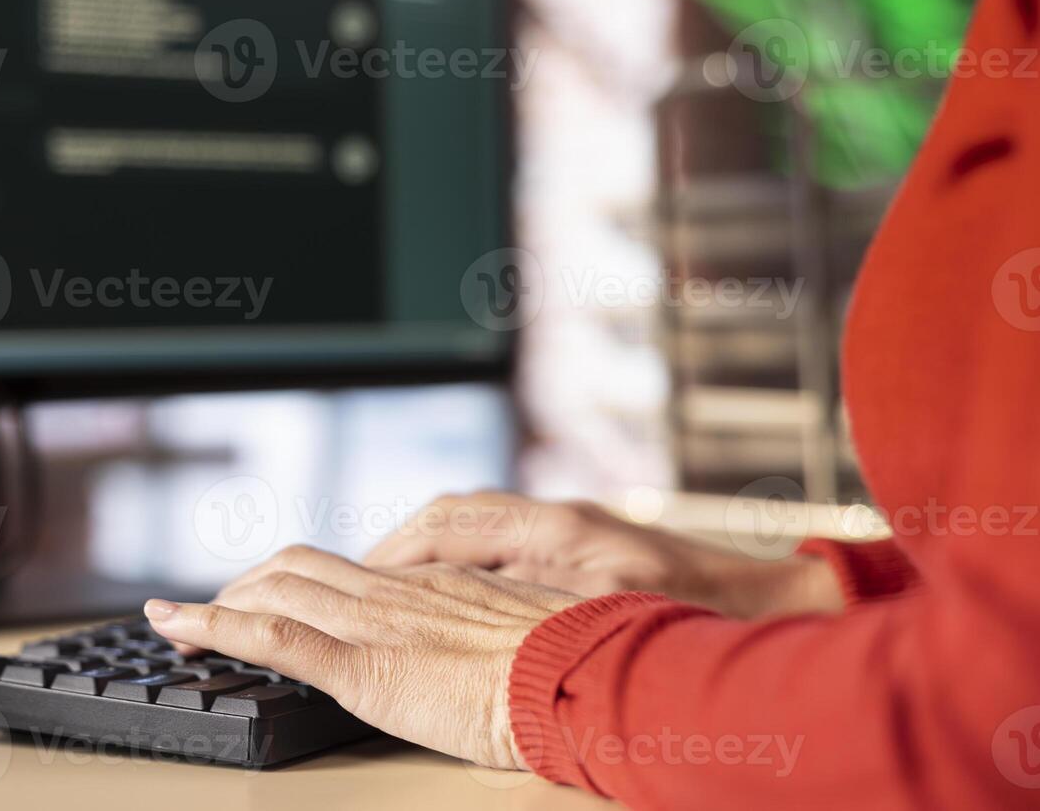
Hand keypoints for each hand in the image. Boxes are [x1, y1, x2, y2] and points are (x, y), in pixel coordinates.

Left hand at [143, 544, 581, 769]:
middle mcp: (393, 591)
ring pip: (274, 592)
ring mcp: (374, 623)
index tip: (273, 594)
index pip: (344, 570)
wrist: (583, 676)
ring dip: (220, 605)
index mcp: (429, 584)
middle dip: (246, 586)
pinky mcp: (363, 667)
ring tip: (183, 621)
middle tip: (216, 608)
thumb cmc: (569, 664)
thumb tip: (489, 651)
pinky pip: (274, 638)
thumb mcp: (523, 634)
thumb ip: (487, 634)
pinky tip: (179, 629)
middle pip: (295, 568)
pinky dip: (215, 628)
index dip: (294, 579)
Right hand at [363, 492, 841, 619]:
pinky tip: (463, 594)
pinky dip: (470, 563)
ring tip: (399, 587)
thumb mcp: (608, 613)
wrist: (770, 607)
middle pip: (456, 517)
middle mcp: (559, 518)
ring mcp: (574, 530)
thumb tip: (465, 601)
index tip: (362, 574)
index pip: (451, 521)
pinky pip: (507, 543)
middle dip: (403, 547)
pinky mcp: (590, 548)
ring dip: (434, 553)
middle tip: (363, 579)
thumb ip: (536, 603)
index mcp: (556, 526)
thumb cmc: (697, 615)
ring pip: (479, 526)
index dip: (398, 550)